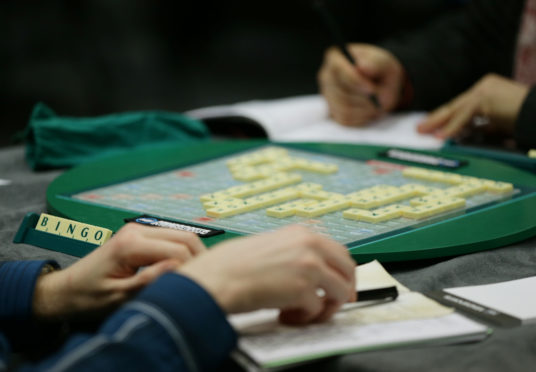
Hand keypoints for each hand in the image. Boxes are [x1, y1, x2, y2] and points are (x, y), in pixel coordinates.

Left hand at [33, 223, 205, 319]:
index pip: (178, 251)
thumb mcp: (119, 296)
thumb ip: (149, 280)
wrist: (68, 289)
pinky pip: (171, 238)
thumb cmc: (90, 296)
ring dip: (192, 254)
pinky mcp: (140, 234)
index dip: (191, 269)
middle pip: (185, 237)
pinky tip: (181, 270)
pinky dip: (181, 251)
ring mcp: (139, 229)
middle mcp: (137, 230)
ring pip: (181, 235)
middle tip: (203, 281)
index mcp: (131, 244)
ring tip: (194, 277)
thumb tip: (179, 268)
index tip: (194, 288)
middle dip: (198, 258)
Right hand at [179, 225, 355, 324]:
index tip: (341, 284)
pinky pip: (318, 309)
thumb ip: (293, 252)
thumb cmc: (231, 264)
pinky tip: (285, 316)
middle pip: (348, 269)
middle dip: (344, 289)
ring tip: (302, 314)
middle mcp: (310, 245)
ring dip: (325, 307)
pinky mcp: (304, 289)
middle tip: (334, 303)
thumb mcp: (269, 245)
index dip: (342, 271)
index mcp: (301, 233)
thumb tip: (309, 268)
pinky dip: (304, 318)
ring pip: (339, 291)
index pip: (337, 250)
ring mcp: (309, 266)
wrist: (217, 278)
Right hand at [318, 43, 405, 125]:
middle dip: (364, 99)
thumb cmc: (381, 70)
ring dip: (365, 110)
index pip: (338, 69)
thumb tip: (361, 68)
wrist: (381, 84)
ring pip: (343, 108)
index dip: (355, 81)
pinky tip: (369, 110)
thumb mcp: (384, 62)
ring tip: (377, 105)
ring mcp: (327, 95)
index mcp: (336, 57)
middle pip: (341, 93)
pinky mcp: (332, 111)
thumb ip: (375, 63)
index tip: (371, 90)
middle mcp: (327, 76)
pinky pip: (345, 119)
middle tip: (380, 100)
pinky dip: (361, 118)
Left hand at [417, 74, 529, 138]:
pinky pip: (464, 115)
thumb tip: (465, 133)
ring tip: (425, 132)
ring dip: (439, 122)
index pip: (461, 105)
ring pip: (456, 109)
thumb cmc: (525, 118)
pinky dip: (452, 127)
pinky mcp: (486, 98)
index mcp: (487, 89)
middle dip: (435, 118)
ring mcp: (484, 90)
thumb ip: (482, 124)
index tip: (432, 125)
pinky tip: (442, 135)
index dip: (445, 117)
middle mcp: (484, 86)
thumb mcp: (499, 122)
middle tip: (419, 128)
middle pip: (455, 105)